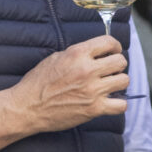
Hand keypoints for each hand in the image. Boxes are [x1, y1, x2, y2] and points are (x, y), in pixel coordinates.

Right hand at [10, 34, 128, 134]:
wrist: (27, 107)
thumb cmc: (38, 83)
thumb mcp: (55, 58)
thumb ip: (78, 54)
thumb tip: (96, 53)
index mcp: (77, 54)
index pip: (109, 42)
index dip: (114, 46)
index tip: (113, 51)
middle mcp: (87, 70)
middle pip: (120, 61)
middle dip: (117, 64)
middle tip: (110, 70)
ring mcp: (92, 91)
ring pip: (124, 81)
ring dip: (118, 82)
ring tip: (109, 85)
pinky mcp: (94, 109)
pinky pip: (120, 105)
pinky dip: (117, 104)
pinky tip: (109, 101)